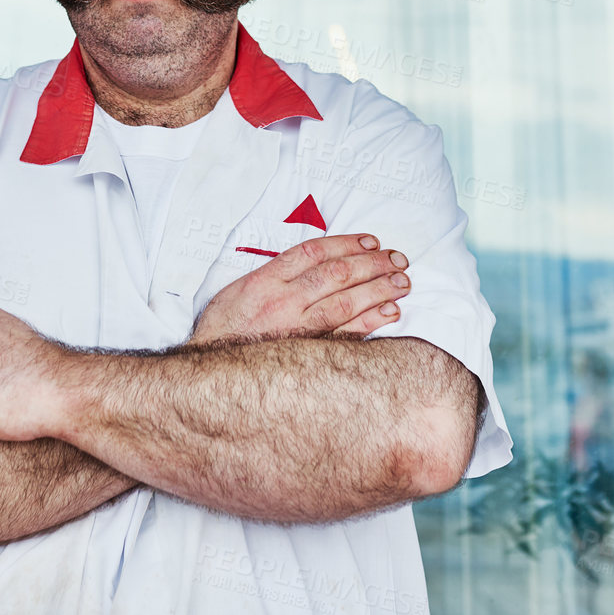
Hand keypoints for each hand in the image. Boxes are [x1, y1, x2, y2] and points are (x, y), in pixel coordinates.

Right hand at [190, 233, 409, 345]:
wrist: (211, 373)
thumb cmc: (225, 329)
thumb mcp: (240, 289)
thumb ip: (275, 274)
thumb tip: (312, 262)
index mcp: (267, 279)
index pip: (314, 251)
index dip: (347, 243)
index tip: (371, 241)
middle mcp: (284, 300)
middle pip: (337, 273)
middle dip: (372, 263)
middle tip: (398, 259)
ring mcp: (298, 328)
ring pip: (346, 301)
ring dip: (379, 289)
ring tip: (403, 282)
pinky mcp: (307, 352)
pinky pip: (345, 334)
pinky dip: (370, 322)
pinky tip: (390, 313)